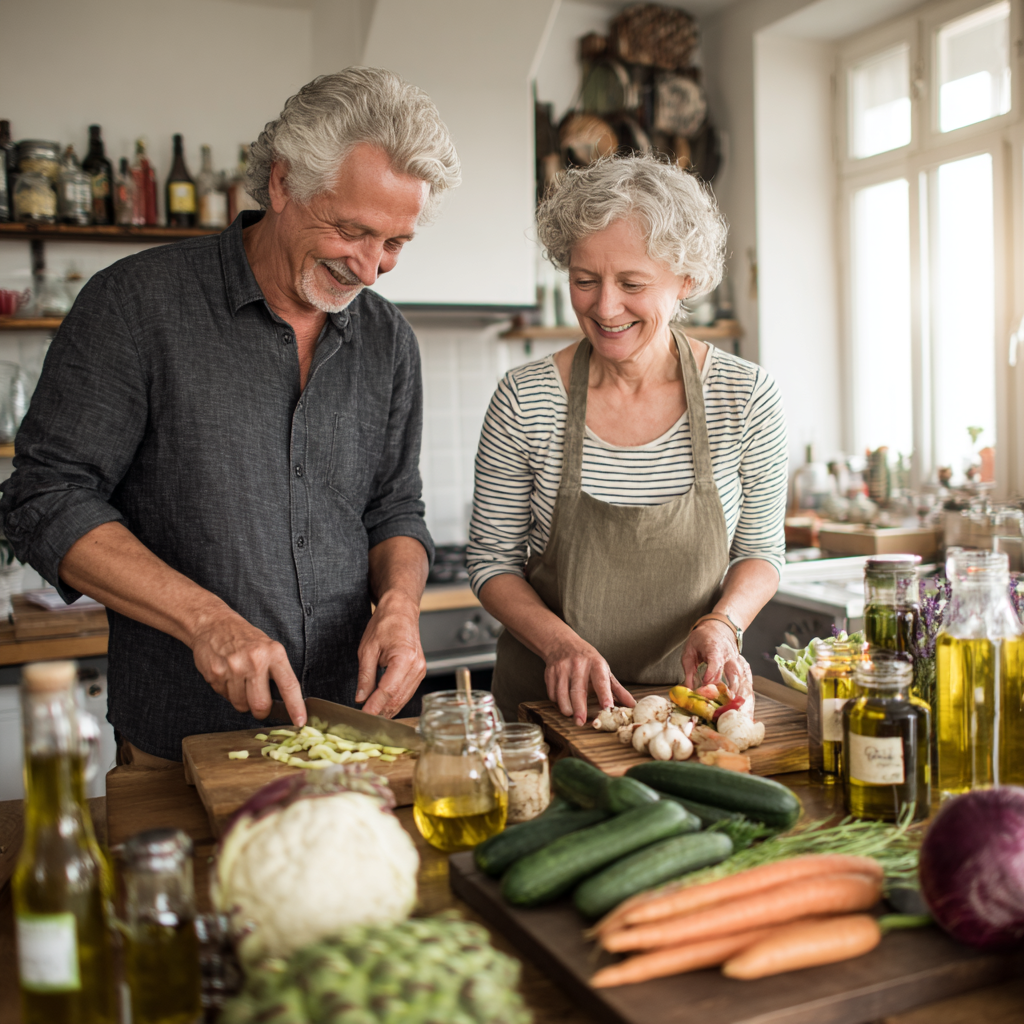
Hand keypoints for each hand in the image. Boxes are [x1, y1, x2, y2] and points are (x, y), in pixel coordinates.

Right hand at [190, 610, 305, 724]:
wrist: (213, 624)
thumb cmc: (245, 638)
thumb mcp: (269, 648)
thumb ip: (277, 672)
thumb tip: (286, 702)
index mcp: (274, 653)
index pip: (289, 685)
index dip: (295, 707)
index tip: (299, 721)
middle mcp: (255, 661)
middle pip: (261, 705)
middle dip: (261, 712)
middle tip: (260, 705)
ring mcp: (234, 668)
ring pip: (241, 705)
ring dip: (242, 701)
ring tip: (241, 682)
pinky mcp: (216, 674)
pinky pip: (225, 697)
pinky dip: (227, 693)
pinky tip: (228, 676)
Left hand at [355, 592, 425, 717]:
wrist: (401, 611)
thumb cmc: (385, 624)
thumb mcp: (367, 649)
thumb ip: (365, 676)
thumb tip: (361, 698)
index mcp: (404, 659)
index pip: (388, 691)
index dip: (374, 707)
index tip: (362, 716)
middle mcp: (417, 667)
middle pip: (397, 699)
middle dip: (380, 712)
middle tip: (362, 720)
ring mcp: (421, 671)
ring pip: (403, 699)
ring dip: (387, 709)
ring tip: (370, 715)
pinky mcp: (420, 672)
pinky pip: (406, 692)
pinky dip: (394, 701)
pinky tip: (382, 705)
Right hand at [543, 635, 635, 725]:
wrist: (561, 643)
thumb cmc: (586, 659)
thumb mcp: (603, 669)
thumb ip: (617, 689)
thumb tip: (632, 704)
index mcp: (595, 663)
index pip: (601, 680)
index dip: (604, 694)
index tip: (607, 707)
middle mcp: (578, 664)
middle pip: (578, 690)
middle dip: (579, 708)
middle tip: (581, 722)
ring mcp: (562, 668)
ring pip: (562, 694)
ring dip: (566, 708)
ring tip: (571, 715)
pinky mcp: (550, 673)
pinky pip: (552, 693)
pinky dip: (557, 702)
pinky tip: (563, 703)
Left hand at [681, 620, 752, 703]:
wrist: (718, 626)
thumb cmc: (702, 638)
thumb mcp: (689, 650)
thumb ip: (689, 671)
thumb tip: (688, 689)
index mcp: (715, 648)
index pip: (715, 662)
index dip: (711, 674)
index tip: (705, 685)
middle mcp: (728, 655)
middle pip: (732, 673)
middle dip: (728, 688)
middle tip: (721, 701)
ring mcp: (736, 659)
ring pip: (741, 676)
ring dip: (738, 690)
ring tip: (732, 703)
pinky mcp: (739, 664)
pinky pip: (743, 676)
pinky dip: (742, 687)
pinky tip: (740, 698)